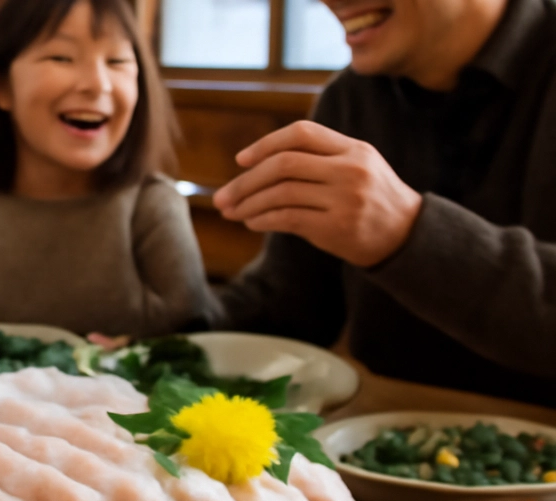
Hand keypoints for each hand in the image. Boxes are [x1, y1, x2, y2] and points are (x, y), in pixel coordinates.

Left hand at [213, 120, 422, 267]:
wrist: (409, 237)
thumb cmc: (372, 200)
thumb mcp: (357, 166)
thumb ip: (318, 158)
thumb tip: (257, 164)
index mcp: (353, 149)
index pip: (301, 134)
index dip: (266, 144)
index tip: (241, 159)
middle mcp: (349, 170)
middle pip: (283, 164)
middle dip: (246, 181)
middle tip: (222, 197)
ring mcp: (344, 199)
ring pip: (281, 193)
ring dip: (248, 203)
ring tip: (231, 212)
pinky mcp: (337, 227)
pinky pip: (287, 219)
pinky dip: (263, 220)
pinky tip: (251, 222)